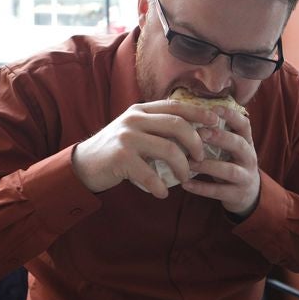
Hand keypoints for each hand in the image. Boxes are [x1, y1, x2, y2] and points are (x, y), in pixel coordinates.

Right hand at [72, 100, 218, 198]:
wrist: (84, 164)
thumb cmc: (116, 149)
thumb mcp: (134, 130)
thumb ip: (156, 126)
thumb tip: (192, 130)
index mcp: (141, 110)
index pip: (175, 106)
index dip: (198, 113)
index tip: (215, 122)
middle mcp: (134, 119)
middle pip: (177, 125)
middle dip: (195, 142)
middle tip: (200, 158)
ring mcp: (127, 137)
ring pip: (168, 149)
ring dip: (182, 167)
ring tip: (184, 178)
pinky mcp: (121, 157)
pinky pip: (149, 173)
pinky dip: (160, 186)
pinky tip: (162, 193)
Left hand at [181, 106, 260, 217]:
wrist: (248, 194)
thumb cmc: (230, 162)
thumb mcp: (230, 147)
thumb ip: (216, 133)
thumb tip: (187, 112)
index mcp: (246, 141)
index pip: (244, 124)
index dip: (231, 115)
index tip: (213, 108)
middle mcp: (249, 158)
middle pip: (239, 145)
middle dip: (220, 138)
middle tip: (200, 133)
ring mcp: (245, 177)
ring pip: (229, 170)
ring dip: (208, 165)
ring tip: (188, 162)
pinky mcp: (237, 194)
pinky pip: (219, 191)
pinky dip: (201, 188)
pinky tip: (185, 184)